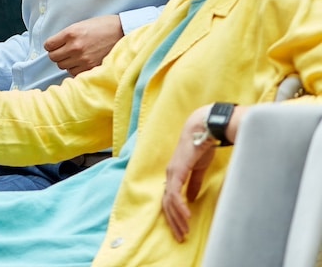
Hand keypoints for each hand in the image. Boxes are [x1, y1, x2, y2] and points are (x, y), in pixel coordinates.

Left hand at [43, 15, 123, 74]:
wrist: (123, 31)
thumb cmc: (102, 26)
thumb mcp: (81, 25)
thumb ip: (67, 36)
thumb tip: (55, 46)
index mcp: (70, 33)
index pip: (48, 45)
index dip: (51, 46)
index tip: (55, 46)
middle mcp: (75, 47)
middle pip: (54, 58)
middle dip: (57, 55)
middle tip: (65, 52)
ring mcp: (83, 58)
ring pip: (63, 67)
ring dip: (67, 62)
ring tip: (75, 56)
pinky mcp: (91, 67)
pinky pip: (74, 73)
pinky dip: (75, 69)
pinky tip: (81, 62)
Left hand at [162, 105, 216, 242]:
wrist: (203, 130)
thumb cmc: (201, 147)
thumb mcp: (198, 169)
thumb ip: (194, 184)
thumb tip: (191, 199)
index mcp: (174, 175)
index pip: (170, 199)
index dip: (174, 215)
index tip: (182, 229)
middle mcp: (170, 175)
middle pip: (166, 204)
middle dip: (173, 222)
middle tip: (181, 237)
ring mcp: (172, 172)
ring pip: (169, 201)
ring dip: (176, 218)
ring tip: (184, 231)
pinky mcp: (177, 171)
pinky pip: (175, 192)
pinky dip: (179, 206)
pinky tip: (185, 216)